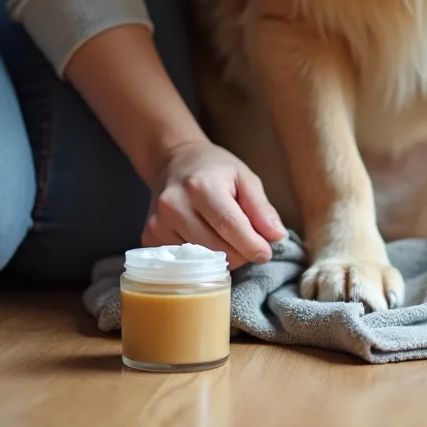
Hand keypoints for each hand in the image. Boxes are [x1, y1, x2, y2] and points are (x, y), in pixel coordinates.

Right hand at [141, 140, 287, 268]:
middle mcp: (174, 205)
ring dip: (223, 258)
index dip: (252, 245)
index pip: (231, 226)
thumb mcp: (245, 178)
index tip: (266, 253)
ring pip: (201, 261)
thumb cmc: (215, 170)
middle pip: (216, 248)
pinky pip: (183, 263)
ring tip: (228, 240)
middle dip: (241, 253)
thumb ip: (261, 208)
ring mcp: (158, 223)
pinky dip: (202, 260)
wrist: (173, 163)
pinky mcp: (150, 237)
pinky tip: (207, 242)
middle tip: (249, 244)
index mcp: (201, 186)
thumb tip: (277, 237)